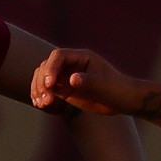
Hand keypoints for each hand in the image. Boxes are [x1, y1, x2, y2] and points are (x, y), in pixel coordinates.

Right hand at [33, 47, 147, 115]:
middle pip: (46, 66)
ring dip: (38, 90)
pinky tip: (40, 105)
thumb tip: (71, 79)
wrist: (122, 100)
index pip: (58, 56)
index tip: (50, 84)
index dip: (51, 68)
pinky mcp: (63, 88)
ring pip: (42, 77)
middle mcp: (71, 64)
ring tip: (43, 104)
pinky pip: (46, 89)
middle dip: (42, 82)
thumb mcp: (104, 85)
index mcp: (82, 57)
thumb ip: (88, 81)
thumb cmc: (116, 89)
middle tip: (46, 99)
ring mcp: (66, 76)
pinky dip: (40, 96)